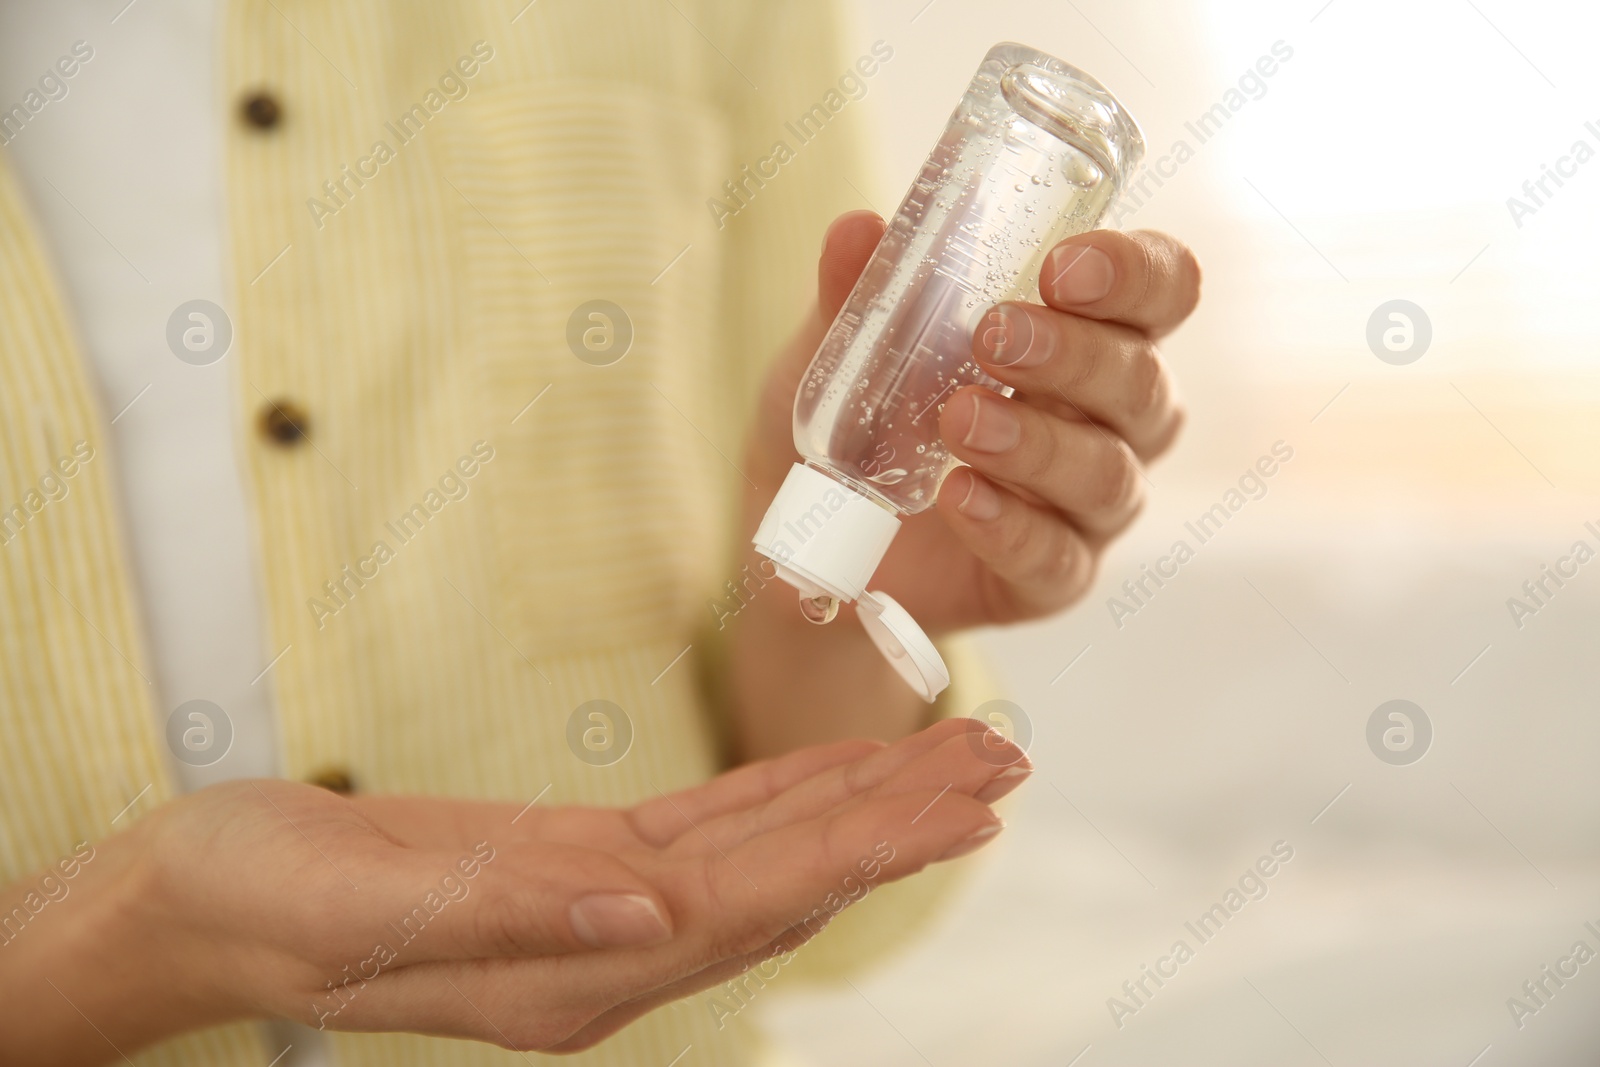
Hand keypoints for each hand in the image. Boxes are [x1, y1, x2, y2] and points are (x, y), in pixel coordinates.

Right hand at [0, 719, 1024, 1059]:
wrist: (201, 899)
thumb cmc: (267, 902)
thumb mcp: (372, 909)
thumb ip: (517, 916)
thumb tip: (654, 912)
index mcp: (574, 970)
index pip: (756, 902)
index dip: (865, 847)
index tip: (963, 802)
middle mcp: (610, 946)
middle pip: (788, 876)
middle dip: (898, 819)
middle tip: (1004, 762)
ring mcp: (598, 905)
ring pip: (762, 848)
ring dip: (860, 801)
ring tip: (954, 759)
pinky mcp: (574, 861)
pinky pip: (705, 826)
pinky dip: (781, 793)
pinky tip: (832, 771)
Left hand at [748, 211, 1200, 632]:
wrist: (817, 548)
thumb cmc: (858, 427)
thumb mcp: (844, 352)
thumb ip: (860, 294)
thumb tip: (857, 229)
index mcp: (1088, 339)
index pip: (1159, 291)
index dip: (1135, 273)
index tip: (1063, 265)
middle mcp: (1110, 422)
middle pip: (1141, 382)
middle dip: (1074, 354)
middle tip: (993, 335)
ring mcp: (1087, 508)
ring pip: (1107, 473)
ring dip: (1036, 441)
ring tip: (958, 421)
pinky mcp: (1051, 579)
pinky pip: (1057, 559)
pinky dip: (1010, 527)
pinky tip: (959, 499)